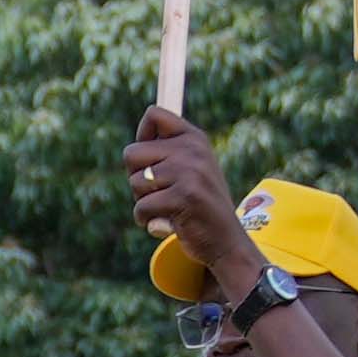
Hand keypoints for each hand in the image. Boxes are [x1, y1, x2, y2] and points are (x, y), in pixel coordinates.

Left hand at [121, 106, 256, 292]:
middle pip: (131, 153)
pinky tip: (168, 223)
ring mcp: (190, 172)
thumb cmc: (200, 206)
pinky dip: (147, 221)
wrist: (227, 242)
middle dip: (137, 178)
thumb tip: (131, 151)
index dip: (142, 137)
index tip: (151, 160)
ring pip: (135, 183)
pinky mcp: (183, 197)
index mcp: (195, 138)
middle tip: (160, 192)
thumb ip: (168, 153)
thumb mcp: (192, 170)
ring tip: (169, 208)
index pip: (153, 114)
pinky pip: (141, 207)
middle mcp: (193, 150)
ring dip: (144, 202)